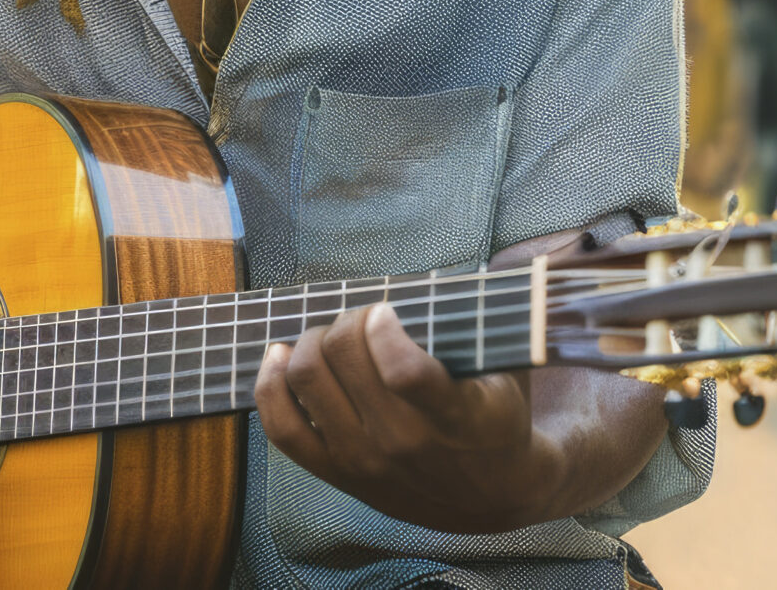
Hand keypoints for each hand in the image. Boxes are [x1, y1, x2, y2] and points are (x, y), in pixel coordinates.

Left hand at [254, 302, 563, 534]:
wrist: (491, 498)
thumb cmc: (498, 421)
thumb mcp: (505, 376)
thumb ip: (472, 332)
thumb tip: (429, 279)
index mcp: (454, 417)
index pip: (404, 371)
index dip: (383, 328)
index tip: (387, 312)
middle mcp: (403, 442)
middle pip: (343, 356)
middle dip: (348, 319)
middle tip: (365, 318)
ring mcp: (365, 461)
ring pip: (307, 380)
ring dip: (313, 340)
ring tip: (332, 336)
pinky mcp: (337, 473)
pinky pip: (283, 426)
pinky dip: (270, 384)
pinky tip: (278, 355)